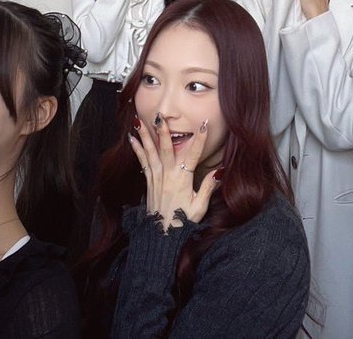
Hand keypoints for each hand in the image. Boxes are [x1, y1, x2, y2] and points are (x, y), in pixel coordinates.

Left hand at [128, 114, 220, 232]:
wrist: (161, 235)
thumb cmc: (182, 222)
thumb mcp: (200, 206)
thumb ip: (209, 187)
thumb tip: (220, 171)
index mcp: (183, 179)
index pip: (193, 155)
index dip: (199, 139)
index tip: (203, 124)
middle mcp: (168, 175)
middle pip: (166, 149)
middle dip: (163, 131)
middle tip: (160, 116)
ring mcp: (157, 177)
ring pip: (151, 152)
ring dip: (146, 135)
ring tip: (139, 120)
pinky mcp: (149, 181)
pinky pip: (143, 161)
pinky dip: (137, 149)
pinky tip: (132, 138)